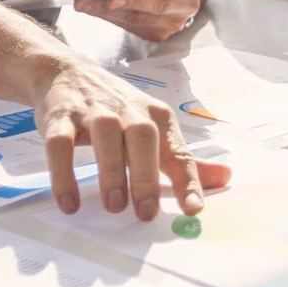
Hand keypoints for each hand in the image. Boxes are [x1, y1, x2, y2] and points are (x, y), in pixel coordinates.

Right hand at [32, 56, 231, 219]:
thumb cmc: (118, 109)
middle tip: (146, 213)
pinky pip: (61, 144)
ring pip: (106, 136)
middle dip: (146, 175)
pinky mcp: (61, 117)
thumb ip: (183, 159)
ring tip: (114, 207)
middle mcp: (128, 110)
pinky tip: (68, 203)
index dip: (188, 179)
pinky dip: (64, 174)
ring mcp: (93, 111)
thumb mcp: (154, 128)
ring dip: (111, 172)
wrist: (67, 73)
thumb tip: (226, 177)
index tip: (194, 209)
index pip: (177, 149)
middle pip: (143, 137)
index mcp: (156, 116)